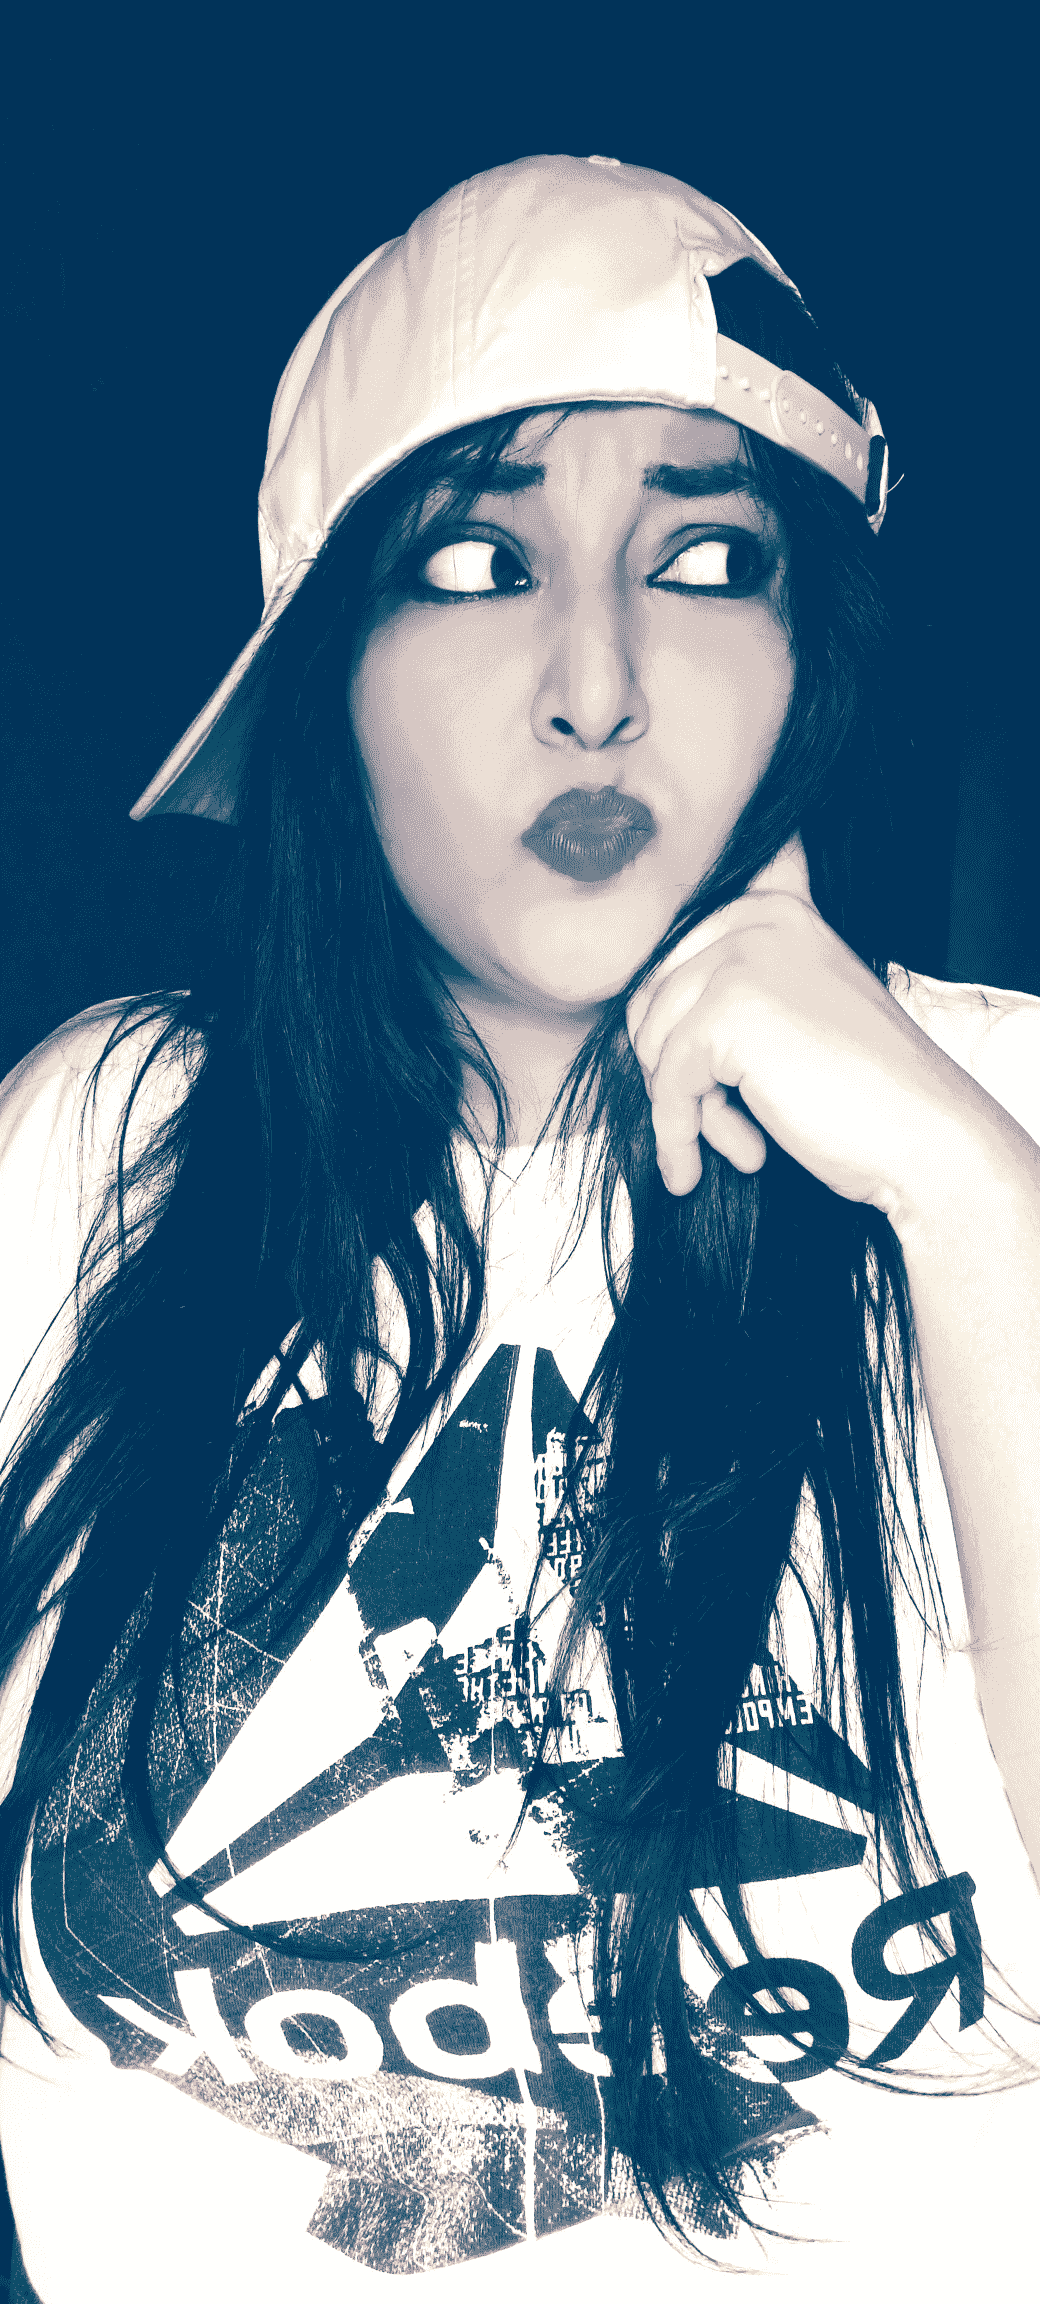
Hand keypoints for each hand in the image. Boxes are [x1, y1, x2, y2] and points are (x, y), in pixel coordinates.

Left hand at [625, 837, 977, 1223]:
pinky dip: (680, 1134)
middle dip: (677, 1077)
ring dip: (687, 1109)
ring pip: (653, 1045)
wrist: (924, 1136)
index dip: (677, 1045)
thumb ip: (726, 997)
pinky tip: (726, 1162)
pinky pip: (666, 1083)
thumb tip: (631, 1028)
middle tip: (725, 1126)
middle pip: (650, 1005)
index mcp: (771, 909)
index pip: (669, 972)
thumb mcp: (791, 1014)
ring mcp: (741, 959)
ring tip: (744, 1140)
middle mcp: (755, 919)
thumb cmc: (861, 1090)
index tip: (714, 1095)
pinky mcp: (728, 1011)